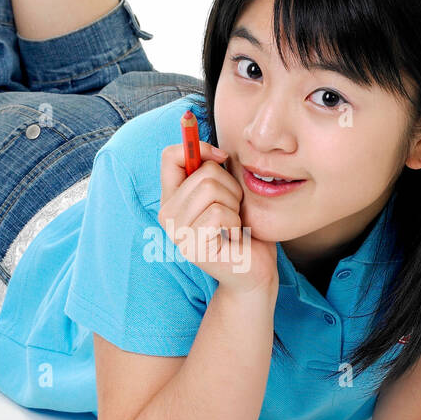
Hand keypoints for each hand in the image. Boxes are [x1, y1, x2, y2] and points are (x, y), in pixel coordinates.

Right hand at [157, 139, 277, 295]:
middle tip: (234, 211)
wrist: (253, 272)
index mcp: (172, 198)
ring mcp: (177, 233)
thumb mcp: (228, 193)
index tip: (220, 158)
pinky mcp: (192, 247)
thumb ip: (214, 171)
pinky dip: (235, 222)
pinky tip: (233, 238)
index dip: (198, 147)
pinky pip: (219, 213)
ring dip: (234, 205)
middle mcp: (167, 215)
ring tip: (233, 225)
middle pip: (204, 173)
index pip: (169, 155)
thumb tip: (213, 150)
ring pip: (212, 190)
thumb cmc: (244, 231)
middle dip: (231, 187)